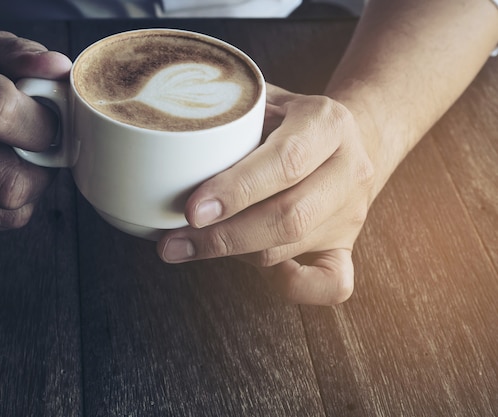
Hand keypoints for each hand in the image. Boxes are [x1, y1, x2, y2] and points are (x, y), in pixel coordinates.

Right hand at [0, 28, 70, 230]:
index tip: (47, 116)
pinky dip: (12, 201)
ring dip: (31, 187)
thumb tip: (60, 69)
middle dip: (43, 167)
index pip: (0, 113)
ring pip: (9, 210)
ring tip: (18, 157)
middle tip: (38, 144)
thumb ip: (25, 55)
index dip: (41, 122)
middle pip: (10, 182)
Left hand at [158, 83, 375, 304]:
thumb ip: (228, 120)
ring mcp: (351, 213)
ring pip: (292, 247)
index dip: (237, 190)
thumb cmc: (290, 121)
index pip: (287, 161)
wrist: (350, 137)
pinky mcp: (347, 245)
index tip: (193, 211)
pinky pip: (332, 284)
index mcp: (327, 124)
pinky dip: (294, 287)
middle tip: (175, 242)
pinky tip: (258, 271)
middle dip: (225, 236)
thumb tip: (169, 147)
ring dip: (234, 254)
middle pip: (290, 216)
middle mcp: (348, 170)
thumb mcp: (265, 102)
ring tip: (188, 247)